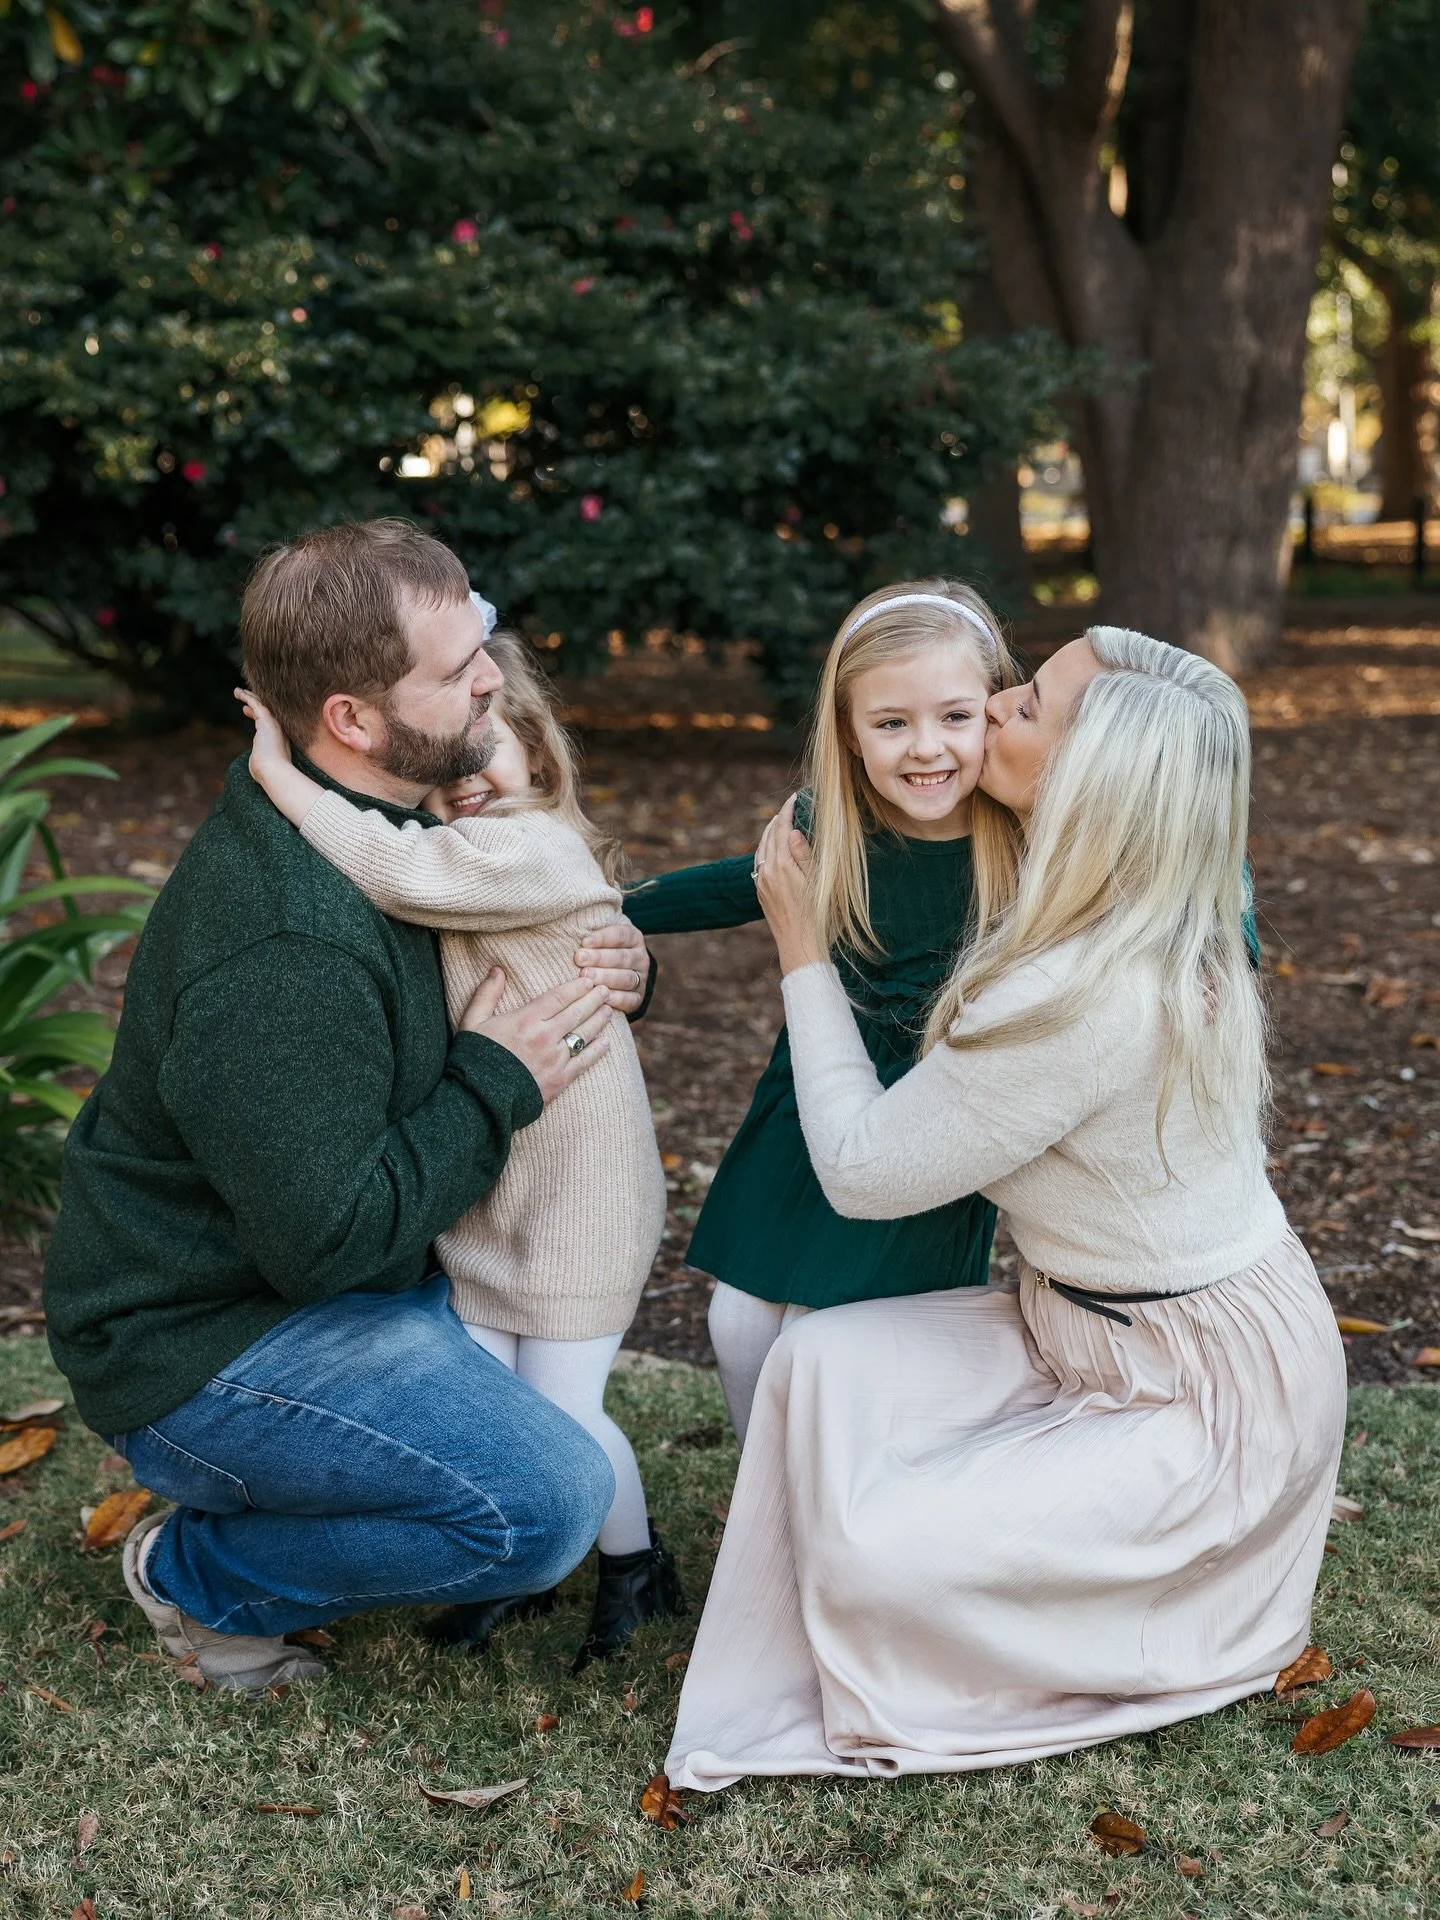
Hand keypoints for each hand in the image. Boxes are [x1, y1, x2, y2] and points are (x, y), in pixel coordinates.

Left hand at [234, 687, 293, 783]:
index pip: (266, 722)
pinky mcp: (267, 721)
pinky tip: (238, 693)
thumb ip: (260, 760)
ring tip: (238, 692)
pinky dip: (247, 697)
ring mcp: (274, 724)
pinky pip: (256, 704)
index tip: (246, 711)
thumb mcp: (261, 764)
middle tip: (244, 697)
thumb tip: (255, 764)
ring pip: (262, 705)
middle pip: (266, 711)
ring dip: (249, 697)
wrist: (274, 773)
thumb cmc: (267, 774)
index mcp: (279, 739)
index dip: (256, 714)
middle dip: (254, 703)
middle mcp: (279, 729)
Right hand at [460, 968, 612, 1103]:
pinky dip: (597, 1051)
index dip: (576, 987)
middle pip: (577, 1013)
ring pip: (584, 1034)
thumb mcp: (473, 1021)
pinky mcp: (560, 1080)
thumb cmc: (473, 1059)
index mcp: (526, 1019)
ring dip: (599, 1021)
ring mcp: (555, 1059)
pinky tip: (606, 1043)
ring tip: (609, 1011)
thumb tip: (497, 969)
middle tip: (604, 990)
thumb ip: (486, 993)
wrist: (478, 1100)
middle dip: (593, 999)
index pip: (559, 997)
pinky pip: (584, 1062)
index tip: (588, 980)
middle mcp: (545, 1036)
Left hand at [574, 913, 650, 1013]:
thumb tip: (568, 925)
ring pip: (626, 978)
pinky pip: (629, 999)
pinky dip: (616, 999)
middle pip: (621, 957)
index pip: (621, 935)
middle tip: (579, 959)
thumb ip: (589, 934)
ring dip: (605, 977)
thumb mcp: (598, 938)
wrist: (617, 974)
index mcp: (633, 938)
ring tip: (586, 976)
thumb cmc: (598, 951)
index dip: (603, 937)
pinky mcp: (638, 998)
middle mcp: (640, 958)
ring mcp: (640, 979)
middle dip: (599, 958)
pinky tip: (601, 997)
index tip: (584, 941)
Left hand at [754, 795, 822, 975]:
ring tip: (779, 822)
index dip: (787, 811)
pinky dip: (765, 849)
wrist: (800, 945)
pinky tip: (771, 849)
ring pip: (761, 849)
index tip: (794, 798)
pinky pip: (758, 863)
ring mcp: (762, 883)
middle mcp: (767, 872)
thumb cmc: (817, 916)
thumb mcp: (817, 882)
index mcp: (782, 866)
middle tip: (789, 806)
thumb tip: (792, 832)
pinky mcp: (761, 892)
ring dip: (769, 833)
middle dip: (778, 819)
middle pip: (769, 836)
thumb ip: (804, 855)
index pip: (781, 829)